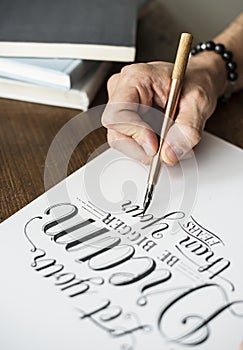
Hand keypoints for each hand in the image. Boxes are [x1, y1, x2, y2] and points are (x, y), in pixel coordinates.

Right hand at [102, 57, 225, 164]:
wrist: (200, 80)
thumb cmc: (196, 81)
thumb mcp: (200, 102)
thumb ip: (187, 128)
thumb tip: (169, 153)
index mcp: (136, 77)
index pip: (117, 114)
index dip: (134, 134)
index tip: (155, 146)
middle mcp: (123, 90)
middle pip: (116, 132)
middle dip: (141, 149)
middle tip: (166, 153)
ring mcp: (122, 106)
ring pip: (121, 141)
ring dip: (146, 150)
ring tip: (170, 143)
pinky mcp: (126, 119)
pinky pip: (129, 142)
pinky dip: (147, 148)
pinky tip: (164, 141)